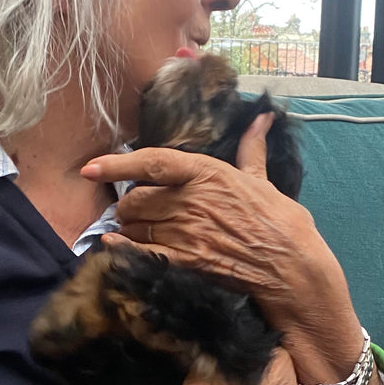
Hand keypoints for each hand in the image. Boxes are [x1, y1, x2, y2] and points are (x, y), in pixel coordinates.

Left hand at [83, 115, 365, 384]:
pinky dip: (121, 250)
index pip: (152, 163)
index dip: (117, 164)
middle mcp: (191, 201)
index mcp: (207, 174)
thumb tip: (261, 118)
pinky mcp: (185, 261)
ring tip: (135, 231)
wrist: (291, 266)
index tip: (91, 167)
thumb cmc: (280, 221)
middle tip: (133, 211)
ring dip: (128, 230)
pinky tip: (113, 247)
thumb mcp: (262, 179)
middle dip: (129, 206)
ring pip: (134, 228)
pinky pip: (139, 253)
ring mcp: (186, 232)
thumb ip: (251, 148)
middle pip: (135, 200)